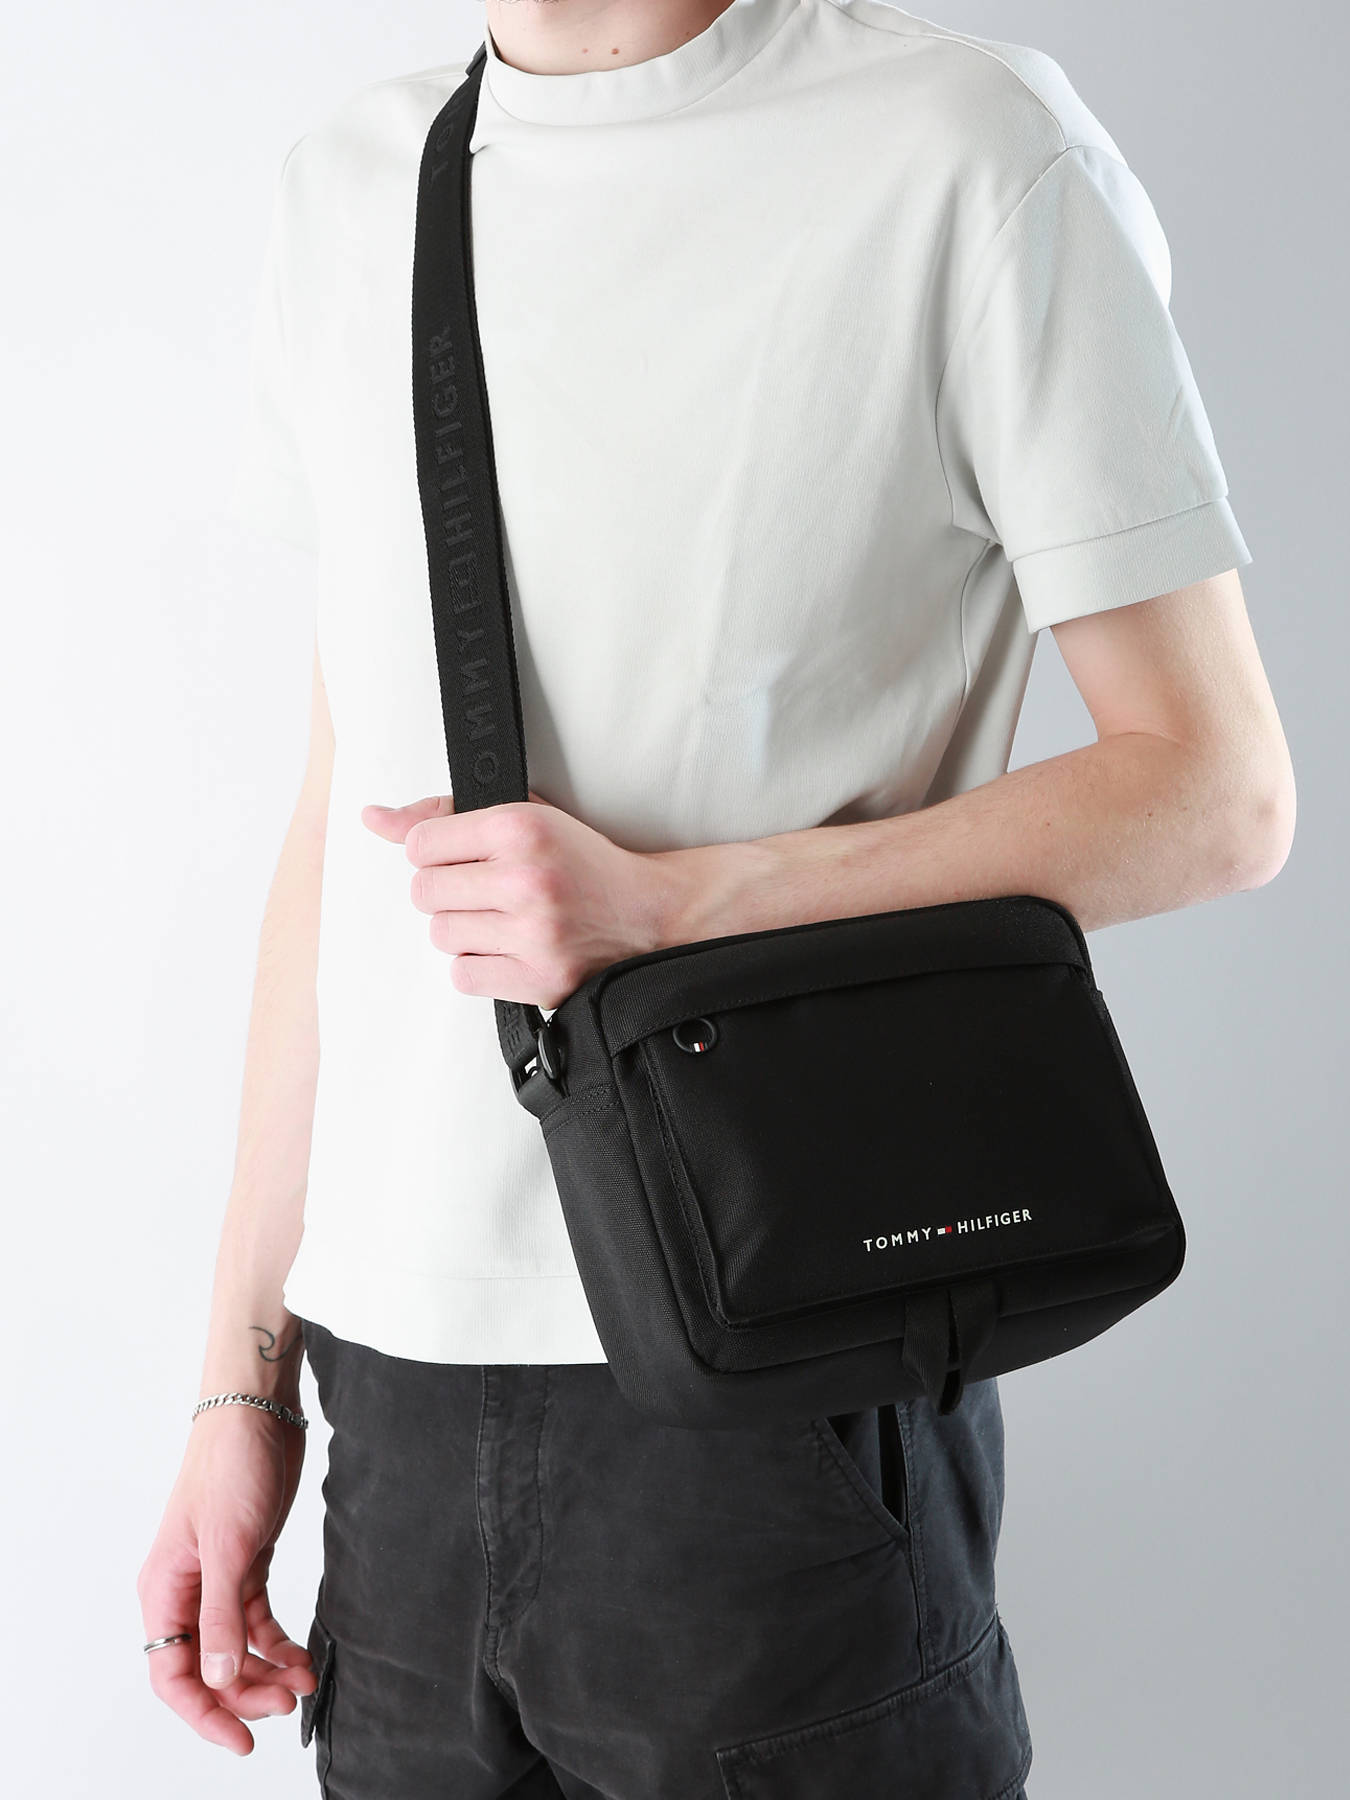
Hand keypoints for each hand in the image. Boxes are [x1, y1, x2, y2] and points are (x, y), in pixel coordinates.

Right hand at [137, 1406, 316, 1756]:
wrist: (259, 1413)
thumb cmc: (231, 1467)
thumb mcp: (229, 1545)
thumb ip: (221, 1615)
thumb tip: (216, 1679)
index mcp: (164, 1590)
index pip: (172, 1673)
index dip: (203, 1712)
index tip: (239, 1739)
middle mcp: (186, 1590)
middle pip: (208, 1667)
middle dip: (246, 1693)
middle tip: (289, 1703)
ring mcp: (217, 1578)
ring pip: (235, 1647)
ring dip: (266, 1670)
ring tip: (304, 1680)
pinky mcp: (247, 1563)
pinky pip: (257, 1621)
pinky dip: (277, 1642)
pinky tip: (302, 1655)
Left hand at [362, 789, 685, 1008]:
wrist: (650, 913)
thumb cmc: (583, 864)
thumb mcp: (525, 816)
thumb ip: (446, 813)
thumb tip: (372, 817)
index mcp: (520, 827)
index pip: (420, 844)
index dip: (436, 852)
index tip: (464, 858)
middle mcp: (525, 878)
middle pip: (424, 892)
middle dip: (448, 892)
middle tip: (485, 891)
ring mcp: (532, 933)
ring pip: (441, 935)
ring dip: (463, 930)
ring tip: (500, 920)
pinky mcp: (538, 978)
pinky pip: (463, 976)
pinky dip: (478, 965)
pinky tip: (507, 949)